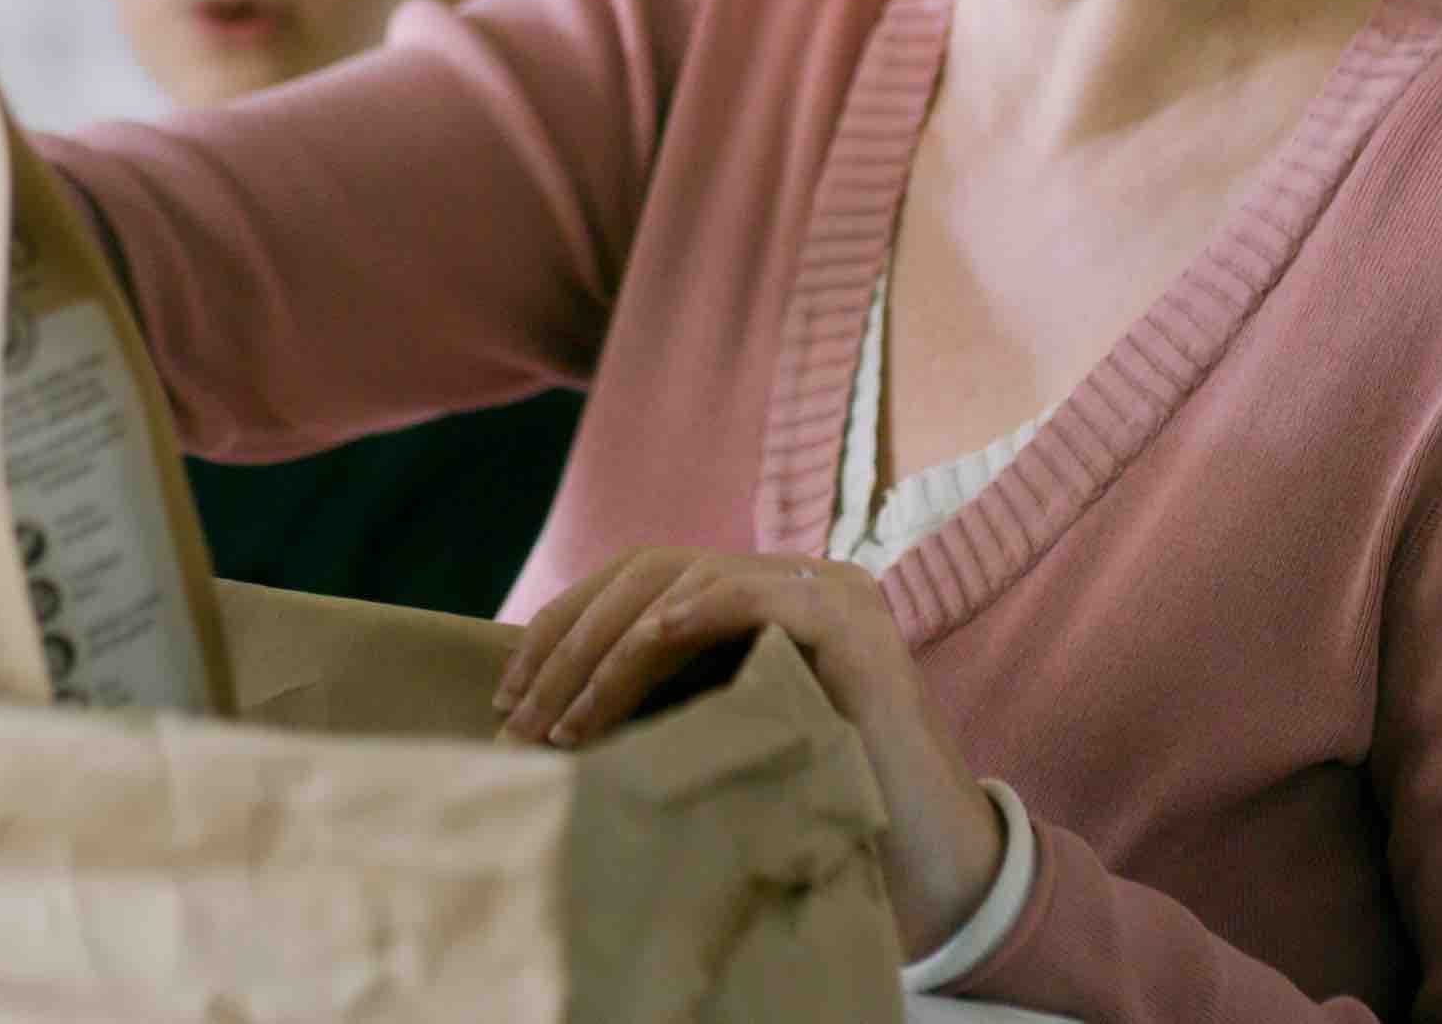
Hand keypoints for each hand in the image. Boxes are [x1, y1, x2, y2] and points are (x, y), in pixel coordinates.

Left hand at [493, 547, 1007, 956]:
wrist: (933, 869)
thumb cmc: (816, 811)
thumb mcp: (720, 741)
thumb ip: (661, 705)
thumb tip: (541, 711)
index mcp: (756, 599)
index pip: (638, 580)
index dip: (564, 626)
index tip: (507, 694)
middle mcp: (793, 580)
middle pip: (651, 571)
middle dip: (571, 642)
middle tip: (520, 719)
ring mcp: (831, 592)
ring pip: (690, 579)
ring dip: (613, 648)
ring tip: (568, 719)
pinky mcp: (856, 626)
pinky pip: (761, 596)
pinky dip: (696, 611)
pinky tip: (647, 644)